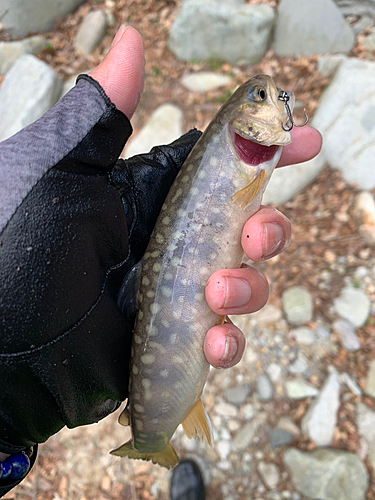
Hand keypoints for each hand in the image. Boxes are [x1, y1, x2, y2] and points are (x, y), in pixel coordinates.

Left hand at [89, 26, 321, 369]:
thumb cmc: (15, 249)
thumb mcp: (55, 173)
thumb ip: (100, 116)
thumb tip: (132, 40)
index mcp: (145, 197)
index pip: (218, 168)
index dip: (264, 153)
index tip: (305, 141)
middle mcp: (164, 243)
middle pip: (243, 228)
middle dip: (266, 230)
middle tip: (253, 235)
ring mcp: (170, 294)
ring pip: (242, 285)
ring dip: (247, 288)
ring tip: (215, 292)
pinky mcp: (170, 340)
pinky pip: (218, 341)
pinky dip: (227, 344)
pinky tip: (213, 341)